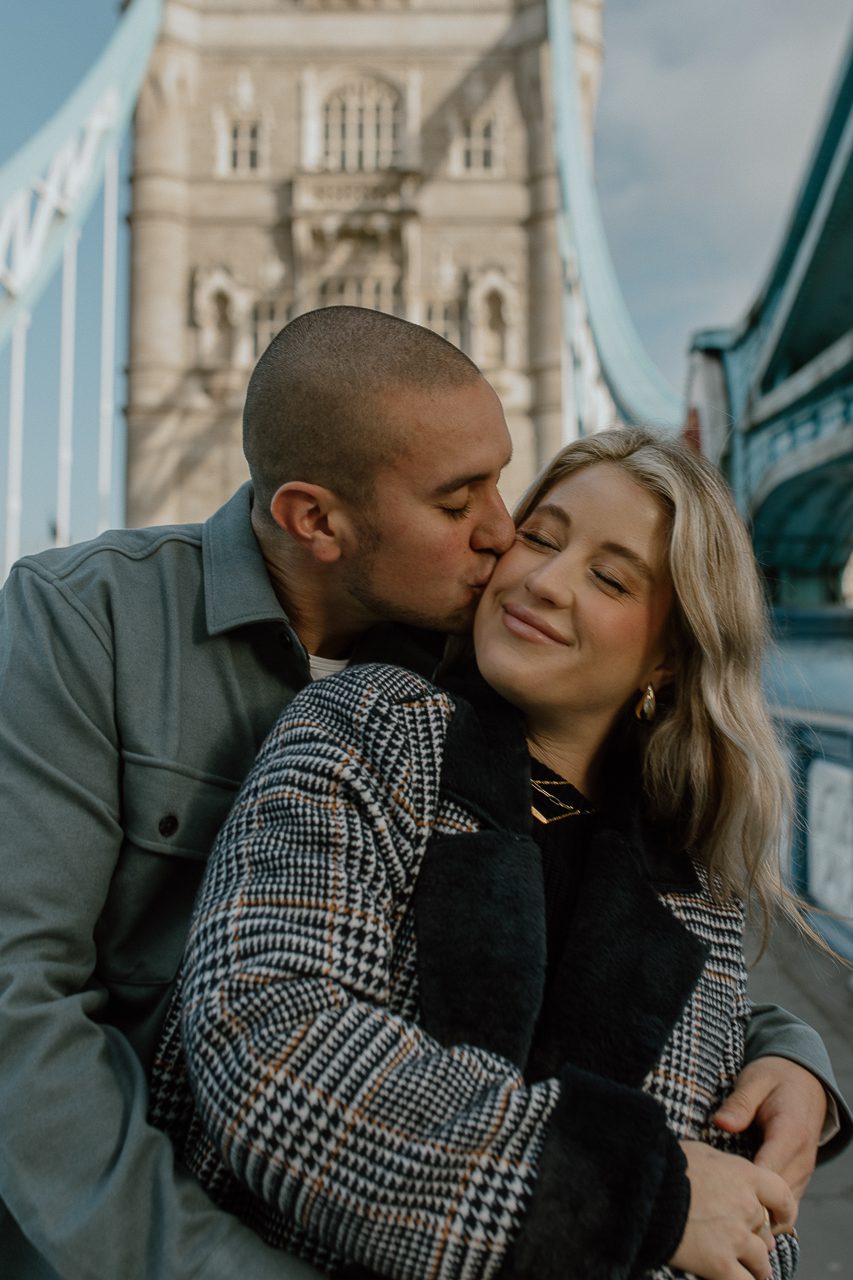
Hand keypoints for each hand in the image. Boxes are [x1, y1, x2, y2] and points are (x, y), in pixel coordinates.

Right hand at [671, 1141, 795, 1279]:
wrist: (645, 1189)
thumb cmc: (667, 1165)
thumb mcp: (699, 1151)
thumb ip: (722, 1165)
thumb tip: (725, 1172)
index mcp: (745, 1176)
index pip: (781, 1195)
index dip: (783, 1210)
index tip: (780, 1219)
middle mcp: (747, 1207)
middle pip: (766, 1231)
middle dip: (758, 1239)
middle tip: (746, 1242)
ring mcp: (736, 1238)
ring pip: (761, 1262)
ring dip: (756, 1267)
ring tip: (748, 1269)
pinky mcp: (720, 1264)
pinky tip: (738, 1279)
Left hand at [713, 1055, 826, 1204]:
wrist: (805, 1081)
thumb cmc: (775, 1079)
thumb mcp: (754, 1081)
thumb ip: (739, 1103)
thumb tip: (720, 1123)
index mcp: (790, 1134)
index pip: (768, 1173)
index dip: (742, 1184)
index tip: (715, 1182)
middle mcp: (802, 1160)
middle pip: (775, 1199)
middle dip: (746, 1199)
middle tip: (714, 1191)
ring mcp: (804, 1173)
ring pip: (782, 1207)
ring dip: (756, 1205)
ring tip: (723, 1193)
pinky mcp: (800, 1179)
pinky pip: (785, 1203)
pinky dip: (765, 1204)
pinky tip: (739, 1192)